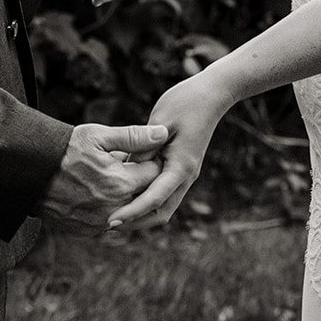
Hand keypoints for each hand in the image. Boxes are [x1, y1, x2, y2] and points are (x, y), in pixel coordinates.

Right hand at [37, 123, 169, 232]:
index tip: (141, 151)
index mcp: (122, 183)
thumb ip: (134, 137)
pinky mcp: (87, 230)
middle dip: (141, 179)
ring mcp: (100, 223)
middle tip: (127, 163)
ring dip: (126, 195)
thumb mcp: (99, 136)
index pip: (155, 173)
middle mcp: (115, 208)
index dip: (151, 159)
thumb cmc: (65, 149)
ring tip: (110, 176)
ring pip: (128, 208)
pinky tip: (97, 191)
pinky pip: (110, 220)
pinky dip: (110, 207)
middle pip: (144, 194)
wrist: (30, 172)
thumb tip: (164, 134)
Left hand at [107, 74, 233, 228]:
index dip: (131, 212)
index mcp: (181, 166)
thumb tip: (126, 170)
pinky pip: (163, 193)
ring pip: (164, 206)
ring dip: (141, 214)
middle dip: (136, 222)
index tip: (111, 221)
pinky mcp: (181, 168)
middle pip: (161, 212)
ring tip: (115, 216)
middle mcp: (185, 176)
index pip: (154, 198)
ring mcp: (185, 174)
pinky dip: (147, 201)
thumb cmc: (185, 102)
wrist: (212, 94)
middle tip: (108, 225)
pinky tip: (128, 196)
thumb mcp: (160, 121)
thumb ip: (144, 147)